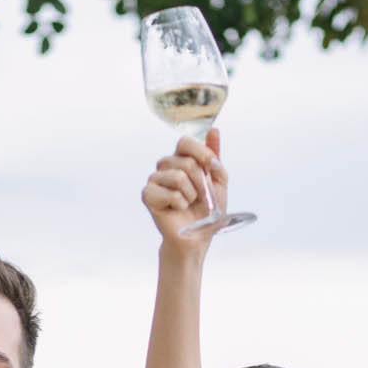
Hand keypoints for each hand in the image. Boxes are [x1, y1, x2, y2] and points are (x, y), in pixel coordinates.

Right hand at [141, 129, 226, 251]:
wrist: (197, 236)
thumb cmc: (207, 210)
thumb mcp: (219, 181)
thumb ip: (215, 157)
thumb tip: (213, 131)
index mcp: (181, 159)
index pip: (185, 143)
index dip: (201, 153)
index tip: (212, 167)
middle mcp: (166, 166)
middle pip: (186, 162)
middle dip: (201, 182)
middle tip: (200, 196)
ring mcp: (155, 180)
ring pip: (178, 177)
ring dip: (190, 195)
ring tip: (188, 203)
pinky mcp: (148, 195)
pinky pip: (170, 194)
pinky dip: (180, 204)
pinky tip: (177, 209)